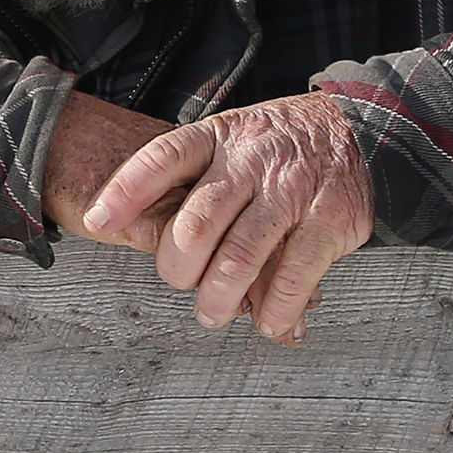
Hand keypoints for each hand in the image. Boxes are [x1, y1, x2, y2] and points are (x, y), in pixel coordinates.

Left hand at [80, 91, 372, 344]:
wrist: (357, 131)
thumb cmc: (277, 147)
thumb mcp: (230, 139)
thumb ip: (192, 178)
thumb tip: (125, 225)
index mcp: (217, 138)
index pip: (162, 159)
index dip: (125, 191)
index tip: (95, 220)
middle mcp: (251, 161)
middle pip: (196, 224)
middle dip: (178, 267)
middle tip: (180, 282)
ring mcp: (291, 191)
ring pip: (241, 255)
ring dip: (219, 297)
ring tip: (211, 313)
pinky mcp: (329, 221)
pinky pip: (293, 275)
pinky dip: (274, 308)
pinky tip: (264, 321)